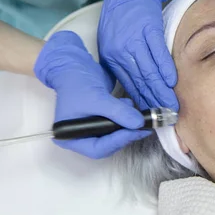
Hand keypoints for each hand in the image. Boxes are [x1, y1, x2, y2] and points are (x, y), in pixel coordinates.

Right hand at [34, 31, 149, 158]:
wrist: (74, 65)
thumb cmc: (77, 83)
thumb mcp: (98, 99)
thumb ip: (118, 112)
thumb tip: (138, 123)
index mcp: (71, 138)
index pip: (97, 149)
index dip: (117, 142)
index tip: (135, 130)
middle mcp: (81, 136)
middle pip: (107, 144)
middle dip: (125, 134)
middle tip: (143, 126)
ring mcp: (92, 127)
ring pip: (114, 135)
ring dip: (127, 126)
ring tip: (136, 113)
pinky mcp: (101, 118)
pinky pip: (116, 123)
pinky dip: (125, 117)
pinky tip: (129, 105)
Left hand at [98, 0, 181, 110]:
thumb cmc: (124, 16)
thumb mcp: (115, 41)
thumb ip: (123, 64)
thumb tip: (135, 88)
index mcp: (111, 56)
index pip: (127, 86)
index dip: (140, 103)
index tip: (150, 117)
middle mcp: (120, 51)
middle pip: (138, 83)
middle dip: (152, 103)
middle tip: (164, 117)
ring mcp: (134, 40)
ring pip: (148, 72)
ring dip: (161, 91)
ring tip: (171, 105)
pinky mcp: (148, 30)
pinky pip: (157, 54)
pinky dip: (165, 69)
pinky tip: (171, 81)